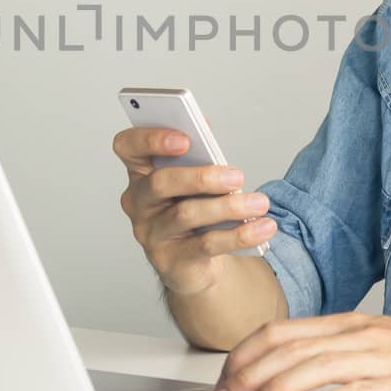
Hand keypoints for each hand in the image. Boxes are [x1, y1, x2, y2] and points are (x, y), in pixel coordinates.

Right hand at [112, 127, 277, 295]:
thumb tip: (205, 127)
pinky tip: (263, 228)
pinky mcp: (170, 261)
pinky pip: (205, 245)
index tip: (185, 139)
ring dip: (228, 207)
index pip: (127, 146)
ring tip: (259, 203)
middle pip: (160, 183)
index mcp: (141, 171)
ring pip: (186, 214)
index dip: (151, 139)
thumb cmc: (194, 208)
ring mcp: (151, 233)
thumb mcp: (194, 179)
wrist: (194, 263)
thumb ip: (196, 153)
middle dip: (201, 177)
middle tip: (236, 176)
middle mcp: (139, 202)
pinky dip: (239, 235)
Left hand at [209, 312, 390, 390]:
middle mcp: (361, 334)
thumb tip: (279, 380)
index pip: (281, 331)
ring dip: (276, 388)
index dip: (245, 355)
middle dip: (249, 374)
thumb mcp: (372, 347)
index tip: (223, 381)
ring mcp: (385, 356)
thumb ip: (331, 357)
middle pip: (290, 347)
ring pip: (317, 366)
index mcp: (348, 323)